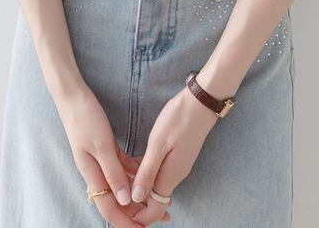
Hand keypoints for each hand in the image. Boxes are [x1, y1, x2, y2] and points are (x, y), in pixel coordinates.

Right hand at [56, 85, 171, 226]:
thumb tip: (123, 200)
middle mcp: (95, 171)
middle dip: (137, 210)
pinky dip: (133, 172)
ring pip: (121, 184)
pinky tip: (147, 171)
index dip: (126, 222)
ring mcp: (100, 160)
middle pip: (117, 199)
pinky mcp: (105, 149)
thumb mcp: (101, 145)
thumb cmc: (85, 118)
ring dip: (138, 192)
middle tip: (162, 214)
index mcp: (92, 174)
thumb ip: (112, 172)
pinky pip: (121, 167)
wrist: (72, 97)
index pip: (110, 208)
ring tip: (159, 196)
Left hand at [127, 85, 218, 224]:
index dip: (138, 215)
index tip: (121, 207)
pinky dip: (147, 172)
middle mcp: (175, 176)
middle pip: (154, 200)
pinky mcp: (178, 156)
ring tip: (121, 176)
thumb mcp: (158, 143)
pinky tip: (135, 162)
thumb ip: (147, 172)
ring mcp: (178, 166)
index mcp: (170, 177)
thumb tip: (135, 198)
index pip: (155, 211)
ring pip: (156, 185)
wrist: (201, 102)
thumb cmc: (178, 119)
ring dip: (140, 185)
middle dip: (136, 202)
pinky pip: (160, 172)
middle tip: (117, 192)